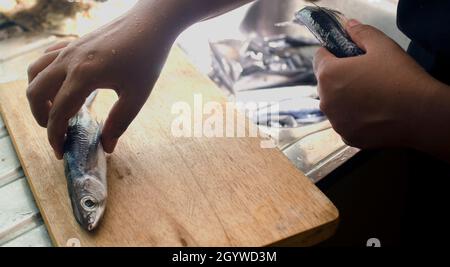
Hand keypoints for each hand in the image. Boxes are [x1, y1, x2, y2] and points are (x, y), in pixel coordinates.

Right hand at [26, 3, 181, 158]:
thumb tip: (107, 147)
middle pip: (35, 92)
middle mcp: (68, 61)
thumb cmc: (147, 58)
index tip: (60, 151)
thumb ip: (119, 123)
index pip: (58, 113)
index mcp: (83, 76)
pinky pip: (46, 58)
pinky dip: (45, 74)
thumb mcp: (137, 96)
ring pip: (35, 72)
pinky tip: (64, 84)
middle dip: (41, 117)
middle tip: (58, 131)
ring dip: (39, 94)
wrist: (150, 23)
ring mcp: (68, 48)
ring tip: (57, 109)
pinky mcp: (73, 42)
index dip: (55, 136)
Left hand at [313, 19, 436, 148]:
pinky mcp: (347, 137)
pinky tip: (373, 114)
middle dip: (339, 77)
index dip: (333, 53)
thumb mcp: (382, 46)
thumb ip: (361, 33)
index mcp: (328, 75)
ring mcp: (335, 121)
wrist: (420, 114)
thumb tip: (350, 27)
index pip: (319, 57)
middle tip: (365, 75)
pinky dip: (354, 118)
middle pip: (326, 82)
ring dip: (345, 99)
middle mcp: (325, 100)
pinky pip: (345, 123)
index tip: (347, 55)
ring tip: (371, 96)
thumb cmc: (400, 77)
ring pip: (334, 104)